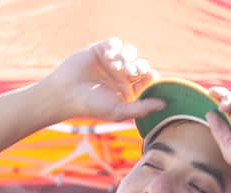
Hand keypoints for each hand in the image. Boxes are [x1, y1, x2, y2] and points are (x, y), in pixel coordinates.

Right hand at [41, 38, 164, 120]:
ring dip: (127, 57)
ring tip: (117, 66)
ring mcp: (111, 62)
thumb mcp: (119, 111)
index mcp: (128, 90)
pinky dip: (114, 48)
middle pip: (141, 64)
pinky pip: (115, 43)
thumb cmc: (92, 106)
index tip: (149, 77)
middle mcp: (122, 76)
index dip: (151, 77)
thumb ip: (142, 107)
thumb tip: (164, 104)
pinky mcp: (100, 50)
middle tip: (133, 71)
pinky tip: (107, 57)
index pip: (148, 80)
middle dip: (140, 65)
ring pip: (130, 52)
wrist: (66, 93)